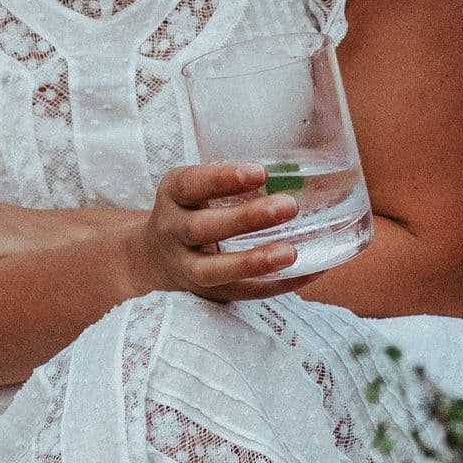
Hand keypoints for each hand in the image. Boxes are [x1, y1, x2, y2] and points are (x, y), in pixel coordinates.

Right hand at [128, 162, 301, 301]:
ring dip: (253, 262)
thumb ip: (232, 178)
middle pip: (201, 229)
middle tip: (288, 207)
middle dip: (245, 219)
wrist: (156, 255)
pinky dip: (274, 285)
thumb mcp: (197, 185)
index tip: (261, 172)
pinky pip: (240, 293)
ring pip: (213, 270)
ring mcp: (185, 267)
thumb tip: (297, 169)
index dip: (223, 179)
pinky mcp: (205, 293)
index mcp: (173, 196)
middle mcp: (173, 231)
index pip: (191, 185)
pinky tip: (306, 272)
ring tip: (290, 252)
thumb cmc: (193, 208)